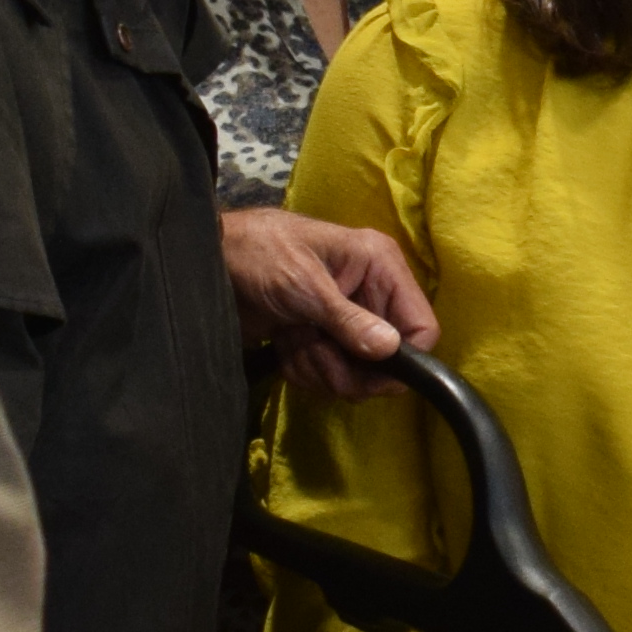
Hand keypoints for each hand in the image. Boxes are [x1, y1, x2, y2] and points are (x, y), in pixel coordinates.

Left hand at [225, 208, 433, 397]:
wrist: (210, 263)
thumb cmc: (261, 255)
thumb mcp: (306, 286)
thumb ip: (349, 321)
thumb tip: (390, 350)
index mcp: (380, 268)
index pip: (421, 326)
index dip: (402, 358)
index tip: (369, 373)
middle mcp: (369, 296)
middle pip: (386, 362)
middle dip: (346, 367)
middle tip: (314, 350)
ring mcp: (344, 322)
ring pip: (354, 375)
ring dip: (318, 366)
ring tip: (293, 338)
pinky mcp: (320, 341)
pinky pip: (327, 376)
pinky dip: (302, 367)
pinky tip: (283, 344)